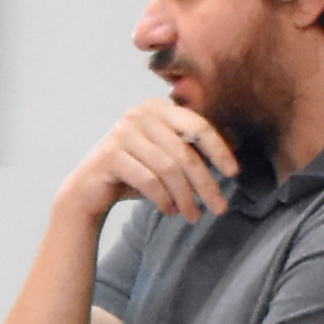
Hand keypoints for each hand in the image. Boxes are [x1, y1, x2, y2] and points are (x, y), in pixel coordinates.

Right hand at [59, 97, 237, 224]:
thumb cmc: (134, 174)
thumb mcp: (167, 158)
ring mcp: (122, 132)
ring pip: (168, 169)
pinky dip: (163, 199)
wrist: (88, 191)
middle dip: (205, 183)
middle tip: (219, 207)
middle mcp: (139, 113)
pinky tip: (169, 211)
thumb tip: (236, 146)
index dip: (220, 150)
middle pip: (185, 152)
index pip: (198, 125)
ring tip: (193, 216)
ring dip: (185, 197)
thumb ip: (193, 149)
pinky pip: (148, 180)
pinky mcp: (110, 155)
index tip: (233, 174)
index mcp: (157, 107)